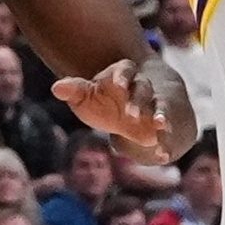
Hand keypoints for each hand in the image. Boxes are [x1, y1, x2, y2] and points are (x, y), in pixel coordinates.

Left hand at [58, 57, 193, 162]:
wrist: (134, 110)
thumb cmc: (106, 99)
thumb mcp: (88, 95)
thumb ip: (75, 90)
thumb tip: (55, 87)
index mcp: (124, 75)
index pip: (125, 70)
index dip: (122, 76)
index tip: (117, 85)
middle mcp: (143, 87)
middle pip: (143, 89)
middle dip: (138, 101)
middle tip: (131, 114)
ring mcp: (156, 105)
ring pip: (161, 106)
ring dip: (162, 115)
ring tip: (161, 125)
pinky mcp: (165, 125)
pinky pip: (169, 132)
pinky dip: (167, 142)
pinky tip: (163, 154)